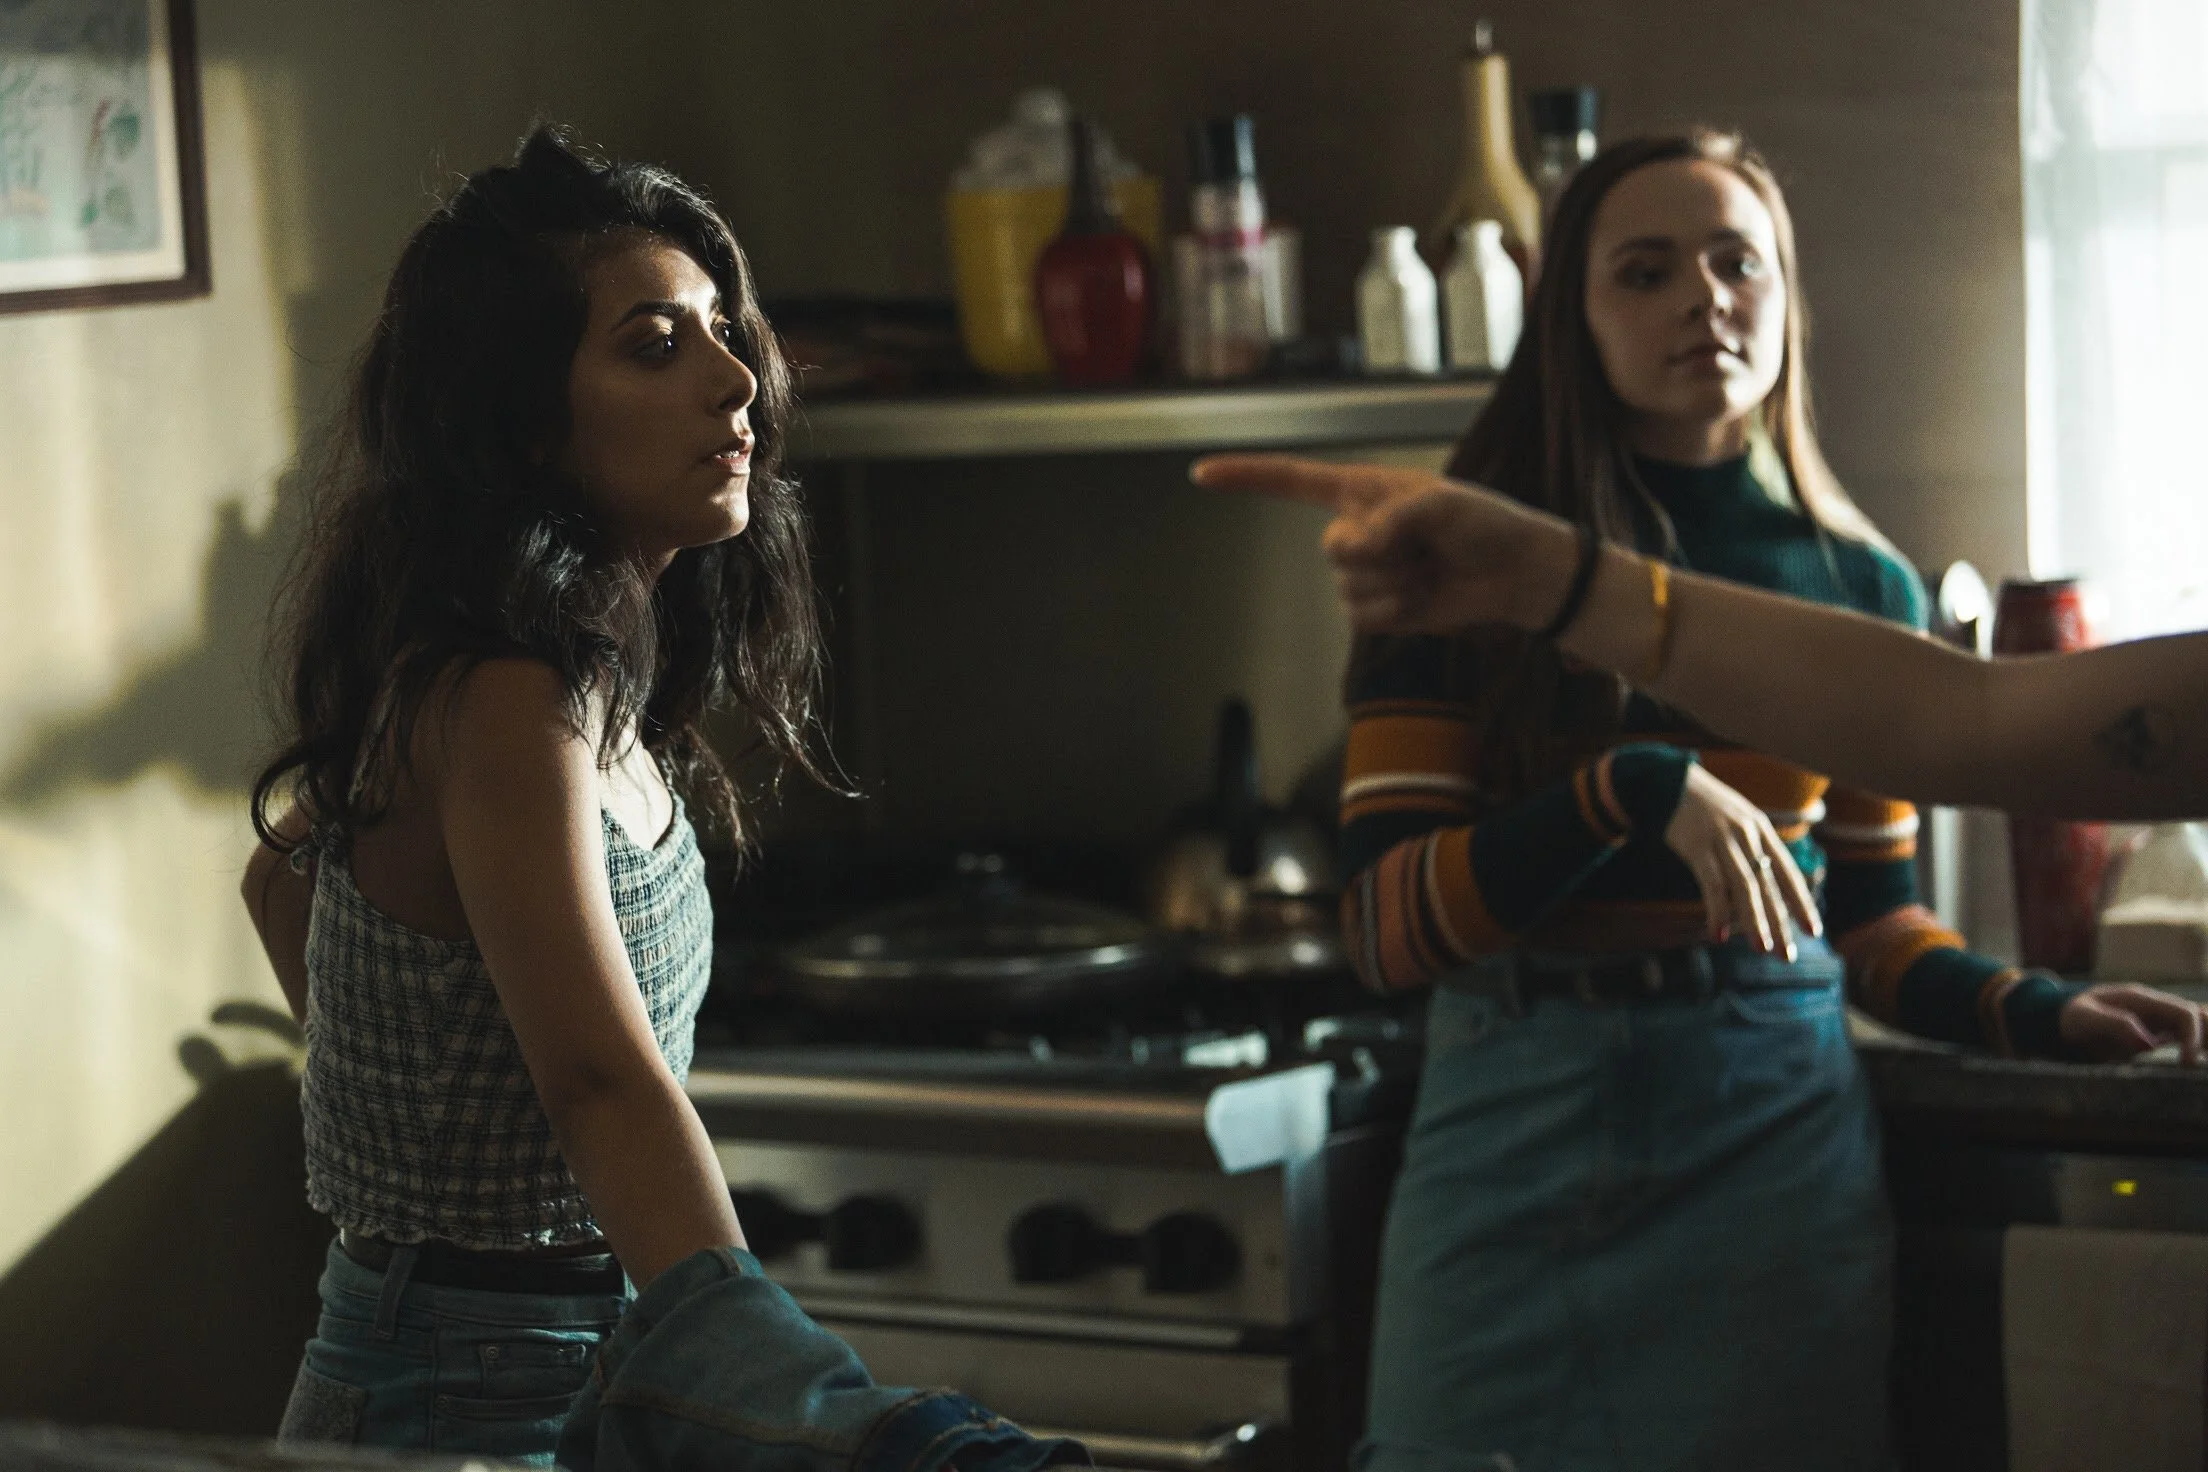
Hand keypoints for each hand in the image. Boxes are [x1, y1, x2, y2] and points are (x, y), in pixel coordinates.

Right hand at [1190, 454, 1575, 632]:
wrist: (1515, 572)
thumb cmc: (1483, 524)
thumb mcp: (1440, 504)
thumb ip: (1389, 520)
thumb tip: (1353, 552)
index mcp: (1362, 491)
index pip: (1292, 480)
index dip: (1245, 476)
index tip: (1201, 474)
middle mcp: (1356, 529)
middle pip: (1330, 549)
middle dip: (1376, 553)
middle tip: (1421, 548)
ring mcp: (1366, 572)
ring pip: (1348, 588)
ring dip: (1396, 585)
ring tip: (1430, 571)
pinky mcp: (1380, 608)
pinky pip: (1362, 616)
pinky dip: (1397, 611)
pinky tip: (1426, 596)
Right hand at [1663, 764, 1820, 958]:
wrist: (1667, 781)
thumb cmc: (1702, 806)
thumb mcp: (1735, 819)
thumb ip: (1751, 846)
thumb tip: (1763, 885)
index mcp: (1760, 829)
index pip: (1787, 872)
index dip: (1801, 903)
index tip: (1813, 931)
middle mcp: (1746, 835)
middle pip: (1768, 886)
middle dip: (1780, 923)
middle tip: (1788, 956)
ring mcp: (1722, 841)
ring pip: (1744, 887)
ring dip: (1754, 921)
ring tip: (1762, 949)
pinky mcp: (1697, 847)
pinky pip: (1712, 884)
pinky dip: (1717, 911)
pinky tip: (1719, 934)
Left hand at [2058, 983, 2205, 1062]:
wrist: (2061, 1015)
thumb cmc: (2071, 1016)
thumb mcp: (2084, 1018)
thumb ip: (2114, 1025)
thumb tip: (2150, 1043)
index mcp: (2143, 1000)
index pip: (2185, 1013)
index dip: (2193, 1037)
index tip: (2185, 1063)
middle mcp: (2156, 1009)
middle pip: (2200, 1017)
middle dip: (2207, 1038)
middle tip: (2198, 1067)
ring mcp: (2158, 1021)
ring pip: (2197, 1026)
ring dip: (2204, 1042)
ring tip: (2201, 1070)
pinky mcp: (2156, 1035)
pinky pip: (2185, 1038)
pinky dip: (2196, 1047)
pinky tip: (2196, 1066)